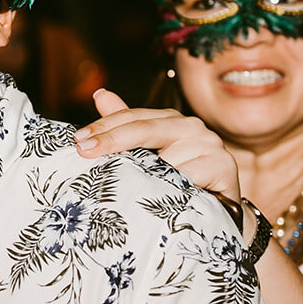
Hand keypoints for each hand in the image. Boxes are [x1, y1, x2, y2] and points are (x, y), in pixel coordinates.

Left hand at [74, 89, 241, 203]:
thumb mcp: (150, 155)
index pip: (132, 117)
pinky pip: (188, 176)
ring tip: (123, 189)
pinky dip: (171, 187)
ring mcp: (209, 143)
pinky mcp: (224, 165)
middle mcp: (191, 126)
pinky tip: (157, 198)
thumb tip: (100, 94)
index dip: (104, 127)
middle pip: (145, 128)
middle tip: (85, 151)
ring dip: (142, 174)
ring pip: (165, 158)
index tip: (78, 141)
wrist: (220, 209)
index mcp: (171, 120)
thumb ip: (126, 127)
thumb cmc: (181, 181)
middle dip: (112, 140)